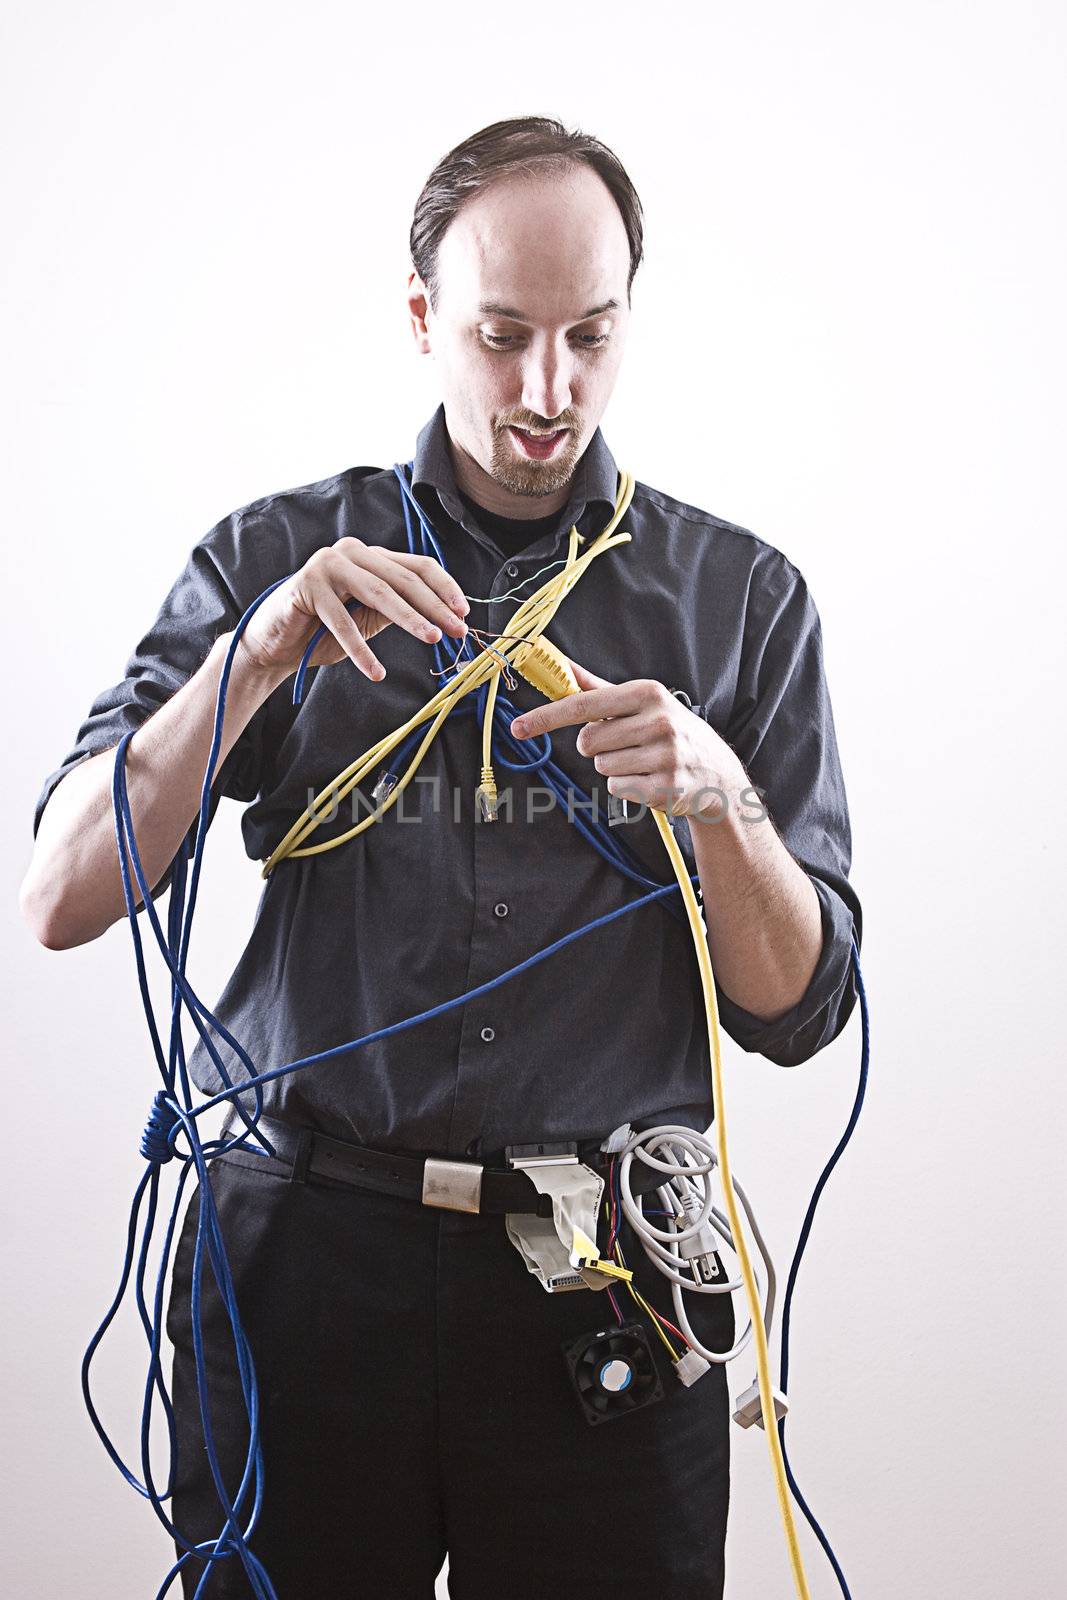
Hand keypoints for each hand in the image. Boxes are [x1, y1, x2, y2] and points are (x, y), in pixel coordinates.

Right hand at [236, 539, 469, 684]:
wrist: (274, 644)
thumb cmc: (323, 632)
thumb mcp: (368, 620)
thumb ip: (397, 610)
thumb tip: (442, 616)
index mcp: (370, 557)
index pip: (417, 567)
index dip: (444, 589)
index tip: (463, 615)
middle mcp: (351, 552)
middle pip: (404, 578)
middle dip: (435, 607)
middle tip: (457, 631)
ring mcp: (328, 564)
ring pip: (379, 593)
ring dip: (409, 619)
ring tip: (432, 640)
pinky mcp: (307, 585)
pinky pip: (341, 622)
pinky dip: (361, 650)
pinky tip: (376, 672)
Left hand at [509, 655, 746, 820]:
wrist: (718, 773)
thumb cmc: (671, 733)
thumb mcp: (642, 703)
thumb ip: (598, 687)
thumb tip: (561, 665)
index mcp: (648, 694)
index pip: (583, 704)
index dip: (546, 716)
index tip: (518, 726)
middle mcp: (658, 721)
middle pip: (588, 741)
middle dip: (599, 747)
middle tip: (627, 745)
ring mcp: (664, 755)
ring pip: (601, 766)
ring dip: (614, 768)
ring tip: (643, 762)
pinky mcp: (664, 787)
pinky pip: (616, 788)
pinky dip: (627, 787)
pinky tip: (650, 779)